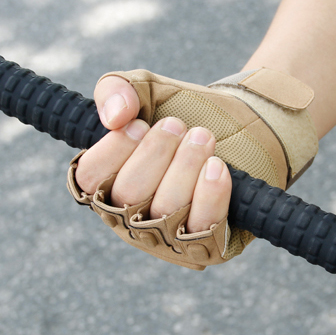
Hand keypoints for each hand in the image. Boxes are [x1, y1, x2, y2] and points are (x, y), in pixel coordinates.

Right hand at [74, 75, 230, 233]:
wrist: (246, 126)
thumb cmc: (187, 113)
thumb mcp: (148, 91)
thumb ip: (118, 89)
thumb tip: (114, 116)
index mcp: (107, 183)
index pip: (89, 178)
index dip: (113, 150)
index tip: (140, 124)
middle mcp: (131, 216)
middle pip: (128, 195)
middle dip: (156, 153)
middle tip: (177, 125)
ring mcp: (166, 236)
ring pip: (166, 211)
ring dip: (186, 166)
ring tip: (202, 137)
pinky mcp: (205, 245)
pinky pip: (202, 228)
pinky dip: (209, 195)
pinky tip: (217, 167)